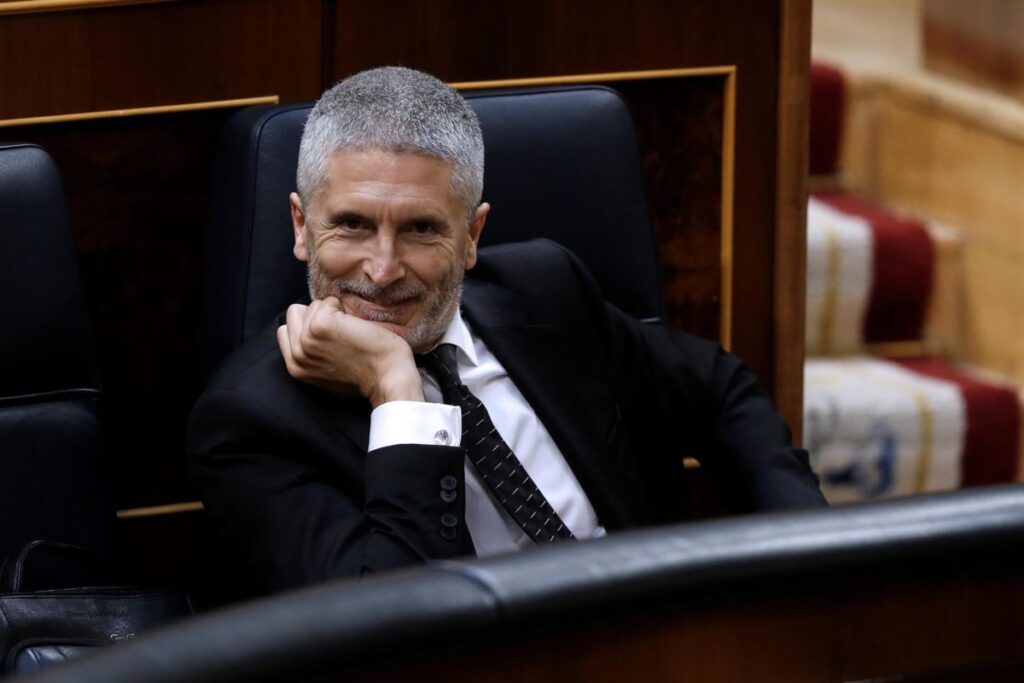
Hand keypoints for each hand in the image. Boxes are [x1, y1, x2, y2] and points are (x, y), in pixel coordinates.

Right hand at [276, 297, 423, 406]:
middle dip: (317, 315)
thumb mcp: (328, 373)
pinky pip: (328, 301)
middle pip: (294, 313)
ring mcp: (307, 339)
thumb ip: (312, 356)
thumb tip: (309, 331)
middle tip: (341, 333)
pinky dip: (343, 307)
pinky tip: (356, 326)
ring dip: (333, 312)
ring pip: (312, 305)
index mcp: (295, 368)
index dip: (308, 326)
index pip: (285, 330)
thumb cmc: (368, 375)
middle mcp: (296, 355)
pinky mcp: (321, 325)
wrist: (388, 378)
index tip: (330, 337)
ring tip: (350, 332)